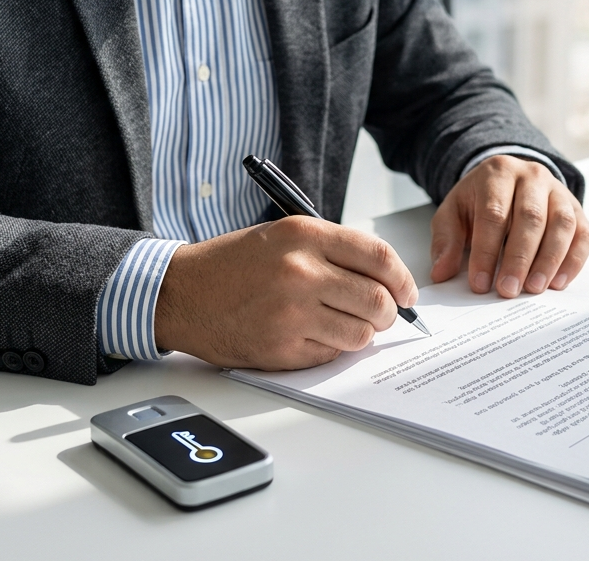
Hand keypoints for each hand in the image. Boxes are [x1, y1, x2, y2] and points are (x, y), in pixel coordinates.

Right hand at [154, 216, 417, 369]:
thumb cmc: (233, 264)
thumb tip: (386, 280)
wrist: (182, 293)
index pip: (379, 257)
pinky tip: (310, 334)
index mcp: (305, 235)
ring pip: (361, 333)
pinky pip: (331, 354)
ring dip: (361, 333)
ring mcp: (291, 313)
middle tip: (382, 314)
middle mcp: (301, 271)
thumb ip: (334, 252)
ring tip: (341, 324)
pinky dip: (331, 348)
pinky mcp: (281, 348)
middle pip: (378, 300)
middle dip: (389, 312)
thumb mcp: (284, 236)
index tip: (406, 292)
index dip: (402, 279)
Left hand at [430, 155, 588, 297]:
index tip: (480, 283)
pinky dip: (574, 260)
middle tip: (508, 290)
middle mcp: (532, 176)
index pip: (493, 214)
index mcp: (497, 173)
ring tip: (534, 288)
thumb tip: (442, 273)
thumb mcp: (453, 213)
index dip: (486, 251)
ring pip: (561, 224)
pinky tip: (558, 282)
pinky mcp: (577, 208)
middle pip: (530, 218)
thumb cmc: (479, 201)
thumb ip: (445, 241)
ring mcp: (558, 191)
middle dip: (519, 258)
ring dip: (549, 260)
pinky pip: (583, 234)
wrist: (508, 181)